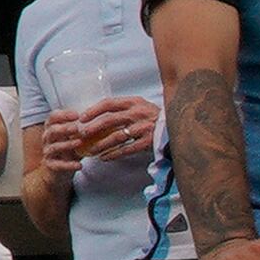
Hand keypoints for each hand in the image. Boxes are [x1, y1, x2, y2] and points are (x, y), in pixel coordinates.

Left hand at [42, 97, 156, 166]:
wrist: (178, 128)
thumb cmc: (154, 117)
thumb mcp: (140, 107)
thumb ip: (124, 109)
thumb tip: (99, 117)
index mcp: (134, 102)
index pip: (109, 103)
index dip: (93, 110)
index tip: (81, 117)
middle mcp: (138, 113)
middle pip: (109, 120)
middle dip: (93, 128)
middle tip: (81, 135)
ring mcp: (144, 128)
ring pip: (116, 137)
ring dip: (101, 145)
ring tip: (90, 151)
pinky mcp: (148, 142)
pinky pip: (126, 149)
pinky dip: (113, 154)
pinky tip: (104, 157)